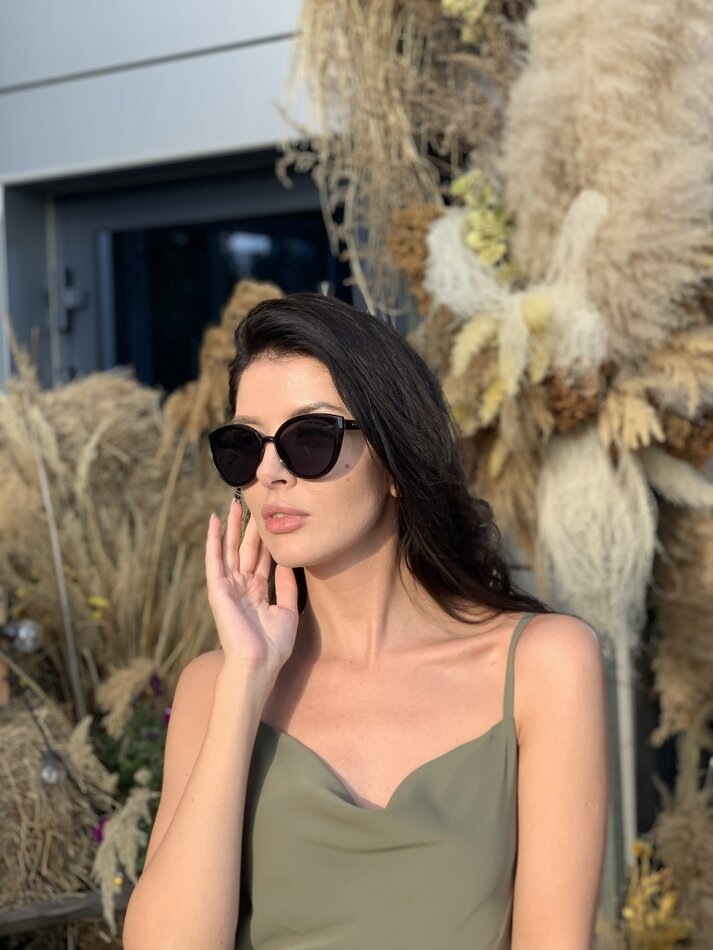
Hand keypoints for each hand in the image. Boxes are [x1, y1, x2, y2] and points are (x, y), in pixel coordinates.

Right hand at [205, 500, 298, 680]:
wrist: (258, 664)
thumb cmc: (273, 646)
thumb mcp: (287, 611)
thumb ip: (286, 586)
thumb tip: (287, 563)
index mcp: (257, 591)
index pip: (261, 558)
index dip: (264, 539)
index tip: (268, 518)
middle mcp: (241, 586)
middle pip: (244, 549)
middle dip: (247, 527)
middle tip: (250, 502)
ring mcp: (228, 586)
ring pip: (229, 549)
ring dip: (230, 526)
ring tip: (232, 503)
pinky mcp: (218, 588)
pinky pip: (214, 559)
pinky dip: (213, 539)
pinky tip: (213, 521)